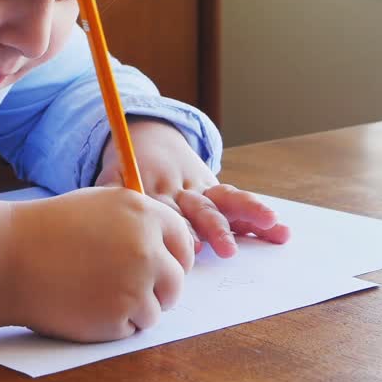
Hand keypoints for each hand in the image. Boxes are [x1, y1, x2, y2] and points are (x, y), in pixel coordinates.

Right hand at [0, 186, 193, 341]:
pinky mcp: (118, 317)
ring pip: (155, 310)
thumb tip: (167, 247)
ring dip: (133, 309)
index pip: (183, 242)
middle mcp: (146, 249)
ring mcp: (135, 285)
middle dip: (159, 290)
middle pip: (176, 282)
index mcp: (144, 215)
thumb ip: (138, 221)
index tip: (164, 269)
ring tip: (96, 294)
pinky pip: (131, 328)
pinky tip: (85, 305)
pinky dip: (113, 324)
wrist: (11, 257)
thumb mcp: (100, 204)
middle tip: (131, 290)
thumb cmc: (48, 229)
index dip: (175, 259)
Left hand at [95, 119, 290, 257]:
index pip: (167, 208)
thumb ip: (111, 194)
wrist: (148, 134)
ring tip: (272, 224)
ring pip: (226, 200)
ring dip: (249, 213)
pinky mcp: (215, 189)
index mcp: (154, 185)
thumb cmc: (125, 168)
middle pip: (199, 208)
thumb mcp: (112, 176)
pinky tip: (281, 231)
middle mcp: (182, 188)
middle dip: (214, 227)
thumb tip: (100, 216)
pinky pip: (239, 201)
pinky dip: (258, 216)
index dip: (178, 225)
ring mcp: (202, 188)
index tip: (192, 245)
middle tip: (226, 247)